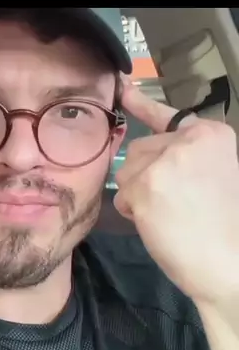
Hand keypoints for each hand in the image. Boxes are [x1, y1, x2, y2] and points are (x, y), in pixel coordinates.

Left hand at [114, 79, 238, 308]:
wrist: (231, 262)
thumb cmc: (224, 225)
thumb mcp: (215, 174)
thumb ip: (186, 156)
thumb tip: (143, 151)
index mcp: (211, 134)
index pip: (167, 115)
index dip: (141, 104)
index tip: (122, 88)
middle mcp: (188, 139)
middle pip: (139, 149)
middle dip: (146, 175)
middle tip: (174, 204)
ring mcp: (166, 160)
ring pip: (128, 171)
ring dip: (138, 195)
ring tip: (170, 215)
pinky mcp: (147, 184)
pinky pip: (122, 195)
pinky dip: (133, 213)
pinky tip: (160, 224)